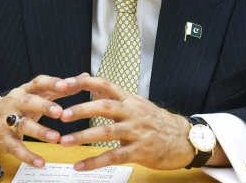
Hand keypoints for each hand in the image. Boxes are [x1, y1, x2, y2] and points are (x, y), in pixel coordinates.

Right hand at [0, 73, 87, 167]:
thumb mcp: (35, 94)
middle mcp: (15, 102)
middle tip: (60, 112)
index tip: (67, 84)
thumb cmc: (17, 106)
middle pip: (29, 101)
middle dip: (45, 106)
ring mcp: (7, 121)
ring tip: (56, 138)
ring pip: (24, 125)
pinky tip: (41, 162)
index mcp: (25, 90)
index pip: (38, 82)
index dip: (52, 83)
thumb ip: (59, 87)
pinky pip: (16, 148)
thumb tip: (85, 77)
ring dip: (40, 131)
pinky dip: (28, 156)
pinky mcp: (4, 139)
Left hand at [58, 76, 229, 170]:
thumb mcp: (134, 102)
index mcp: (129, 99)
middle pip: (105, 106)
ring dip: (84, 137)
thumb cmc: (154, 120)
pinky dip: (95, 162)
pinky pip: (114, 157)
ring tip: (64, 141)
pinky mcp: (140, 151)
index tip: (64, 84)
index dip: (85, 83)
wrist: (183, 139)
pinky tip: (79, 167)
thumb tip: (85, 78)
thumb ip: (109, 93)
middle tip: (62, 115)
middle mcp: (132, 112)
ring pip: (107, 132)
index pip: (105, 84)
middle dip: (82, 109)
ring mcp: (137, 132)